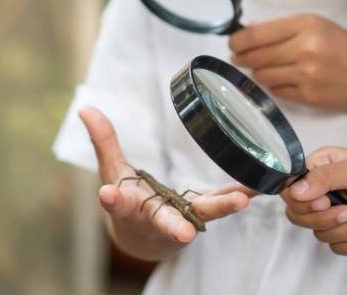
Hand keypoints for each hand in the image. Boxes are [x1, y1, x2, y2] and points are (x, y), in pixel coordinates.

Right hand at [79, 106, 255, 259]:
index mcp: (130, 205)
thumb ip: (103, 141)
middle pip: (164, 220)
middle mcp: (156, 216)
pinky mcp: (203, 212)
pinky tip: (259, 187)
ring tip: (240, 202)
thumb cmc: (130, 199)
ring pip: (202, 214)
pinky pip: (223, 202)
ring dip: (222, 208)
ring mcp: (182, 216)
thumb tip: (86, 109)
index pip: (118, 203)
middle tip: (185, 233)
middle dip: (174, 225)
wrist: (146, 237)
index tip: (108, 195)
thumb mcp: (112, 172)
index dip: (113, 200)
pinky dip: (241, 195)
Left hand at [229, 14, 346, 111]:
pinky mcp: (307, 96)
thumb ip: (284, 27)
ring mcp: (306, 75)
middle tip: (239, 58)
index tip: (233, 43)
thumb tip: (248, 30)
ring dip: (259, 72)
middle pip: (255, 56)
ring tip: (266, 68)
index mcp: (307, 25)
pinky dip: (275, 86)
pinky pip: (276, 91)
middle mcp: (305, 48)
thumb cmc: (346, 49)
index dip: (238, 40)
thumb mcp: (320, 26)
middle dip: (242, 58)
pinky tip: (285, 80)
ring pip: (262, 75)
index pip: (256, 34)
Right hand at [281, 147, 346, 255]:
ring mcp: (336, 212)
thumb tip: (295, 191)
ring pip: (319, 233)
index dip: (301, 199)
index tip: (320, 202)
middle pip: (299, 213)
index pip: (291, 185)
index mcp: (324, 165)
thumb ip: (326, 177)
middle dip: (325, 218)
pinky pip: (337, 247)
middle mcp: (325, 188)